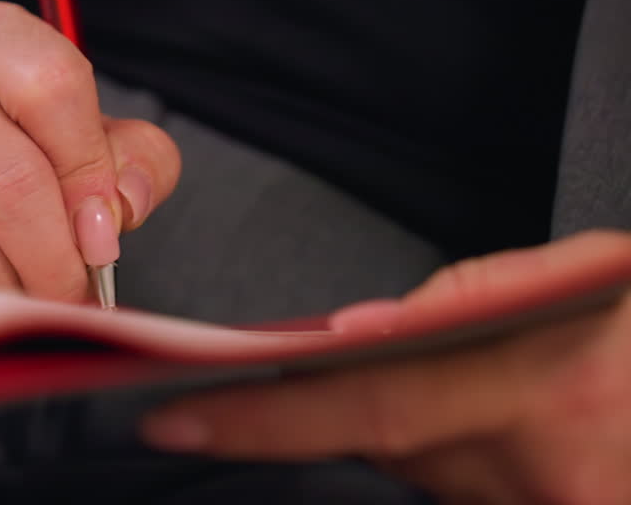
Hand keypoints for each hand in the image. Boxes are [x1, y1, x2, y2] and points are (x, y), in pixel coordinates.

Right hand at [0, 1, 180, 301]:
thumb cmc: (5, 138)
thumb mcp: (79, 127)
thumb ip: (131, 160)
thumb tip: (125, 207)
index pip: (53, 88)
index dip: (88, 173)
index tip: (103, 236)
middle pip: (6, 178)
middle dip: (51, 260)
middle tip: (72, 298)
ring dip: (6, 290)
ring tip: (32, 307)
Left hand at [141, 230, 630, 503]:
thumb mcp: (588, 274)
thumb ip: (470, 301)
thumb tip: (358, 337)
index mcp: (539, 393)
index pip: (363, 411)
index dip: (259, 420)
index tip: (170, 420)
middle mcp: (540, 479)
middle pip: (387, 453)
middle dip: (340, 411)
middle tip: (300, 374)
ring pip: (426, 479)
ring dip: (420, 435)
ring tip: (488, 387)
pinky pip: (466, 495)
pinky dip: (456, 461)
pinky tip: (504, 426)